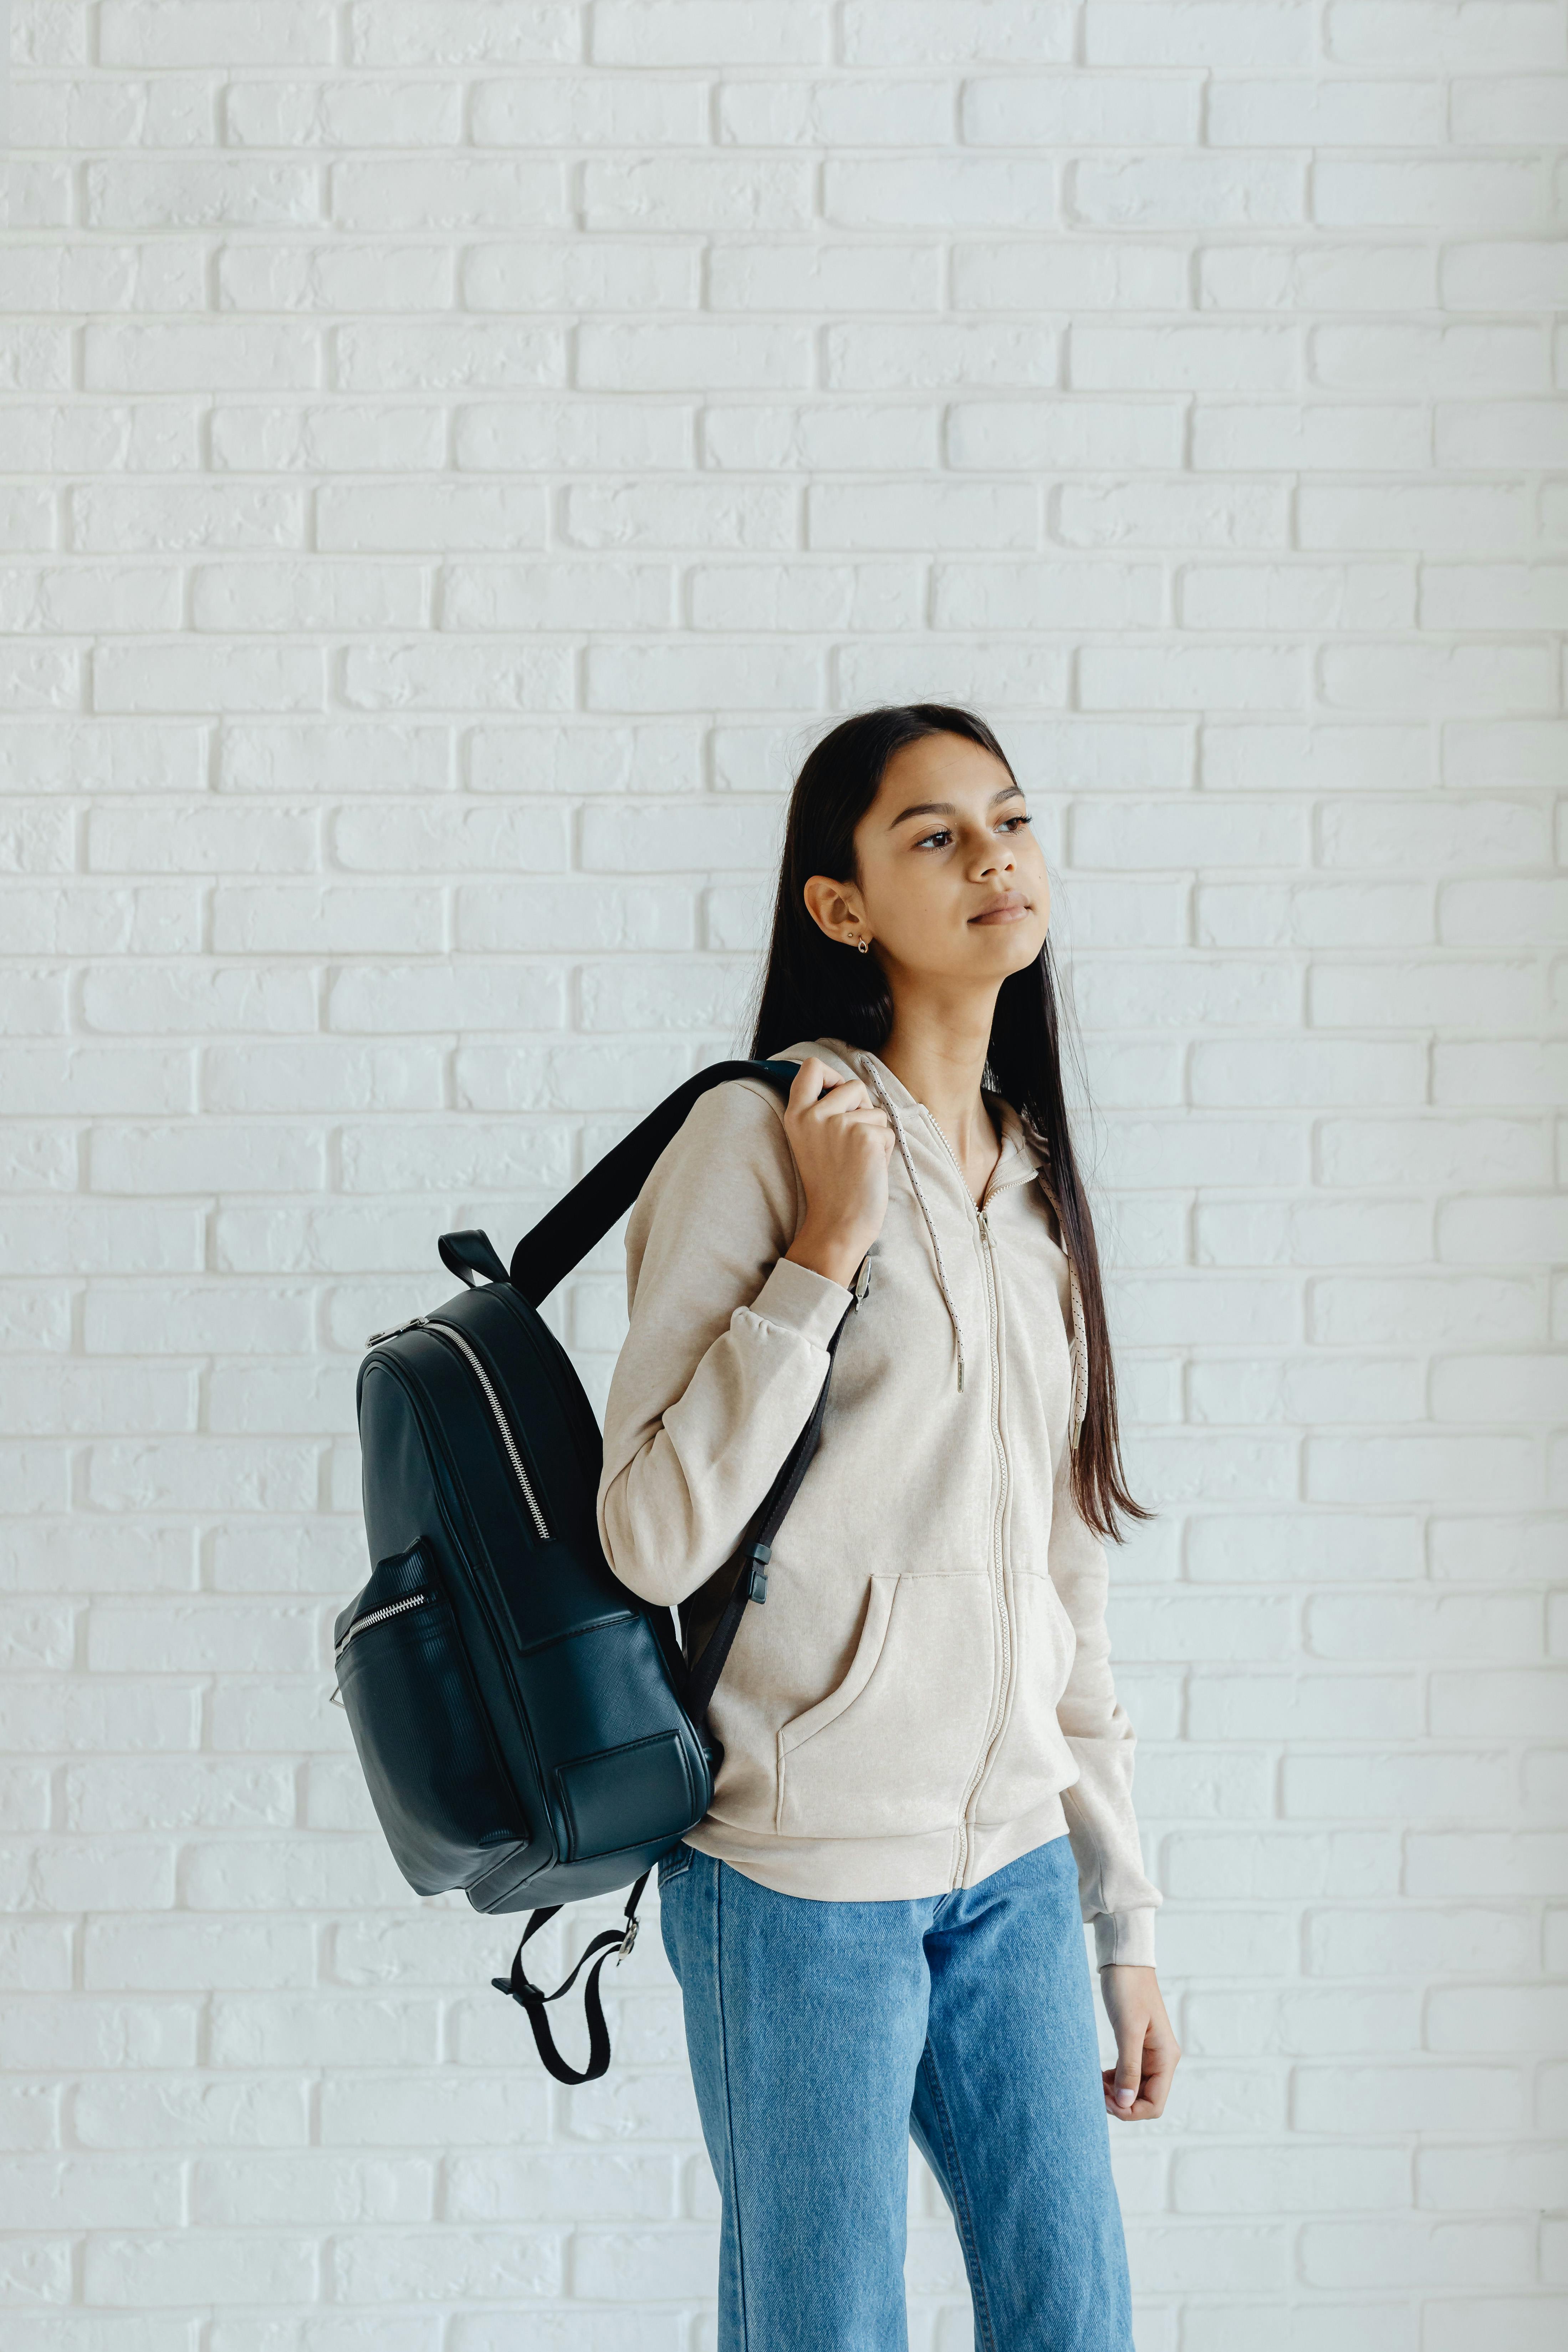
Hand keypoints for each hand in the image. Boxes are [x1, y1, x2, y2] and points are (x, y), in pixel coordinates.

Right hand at [781, 1056, 893, 1290]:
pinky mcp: (864, 1135)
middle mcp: (813, 1115)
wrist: (838, 1223)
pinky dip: (885, 1148)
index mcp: (796, 1115)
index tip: (837, 1097)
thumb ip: (825, 1112)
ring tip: (859, 1160)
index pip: (811, 1067)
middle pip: (853, 1084)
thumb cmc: (832, 1186)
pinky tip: (869, 1168)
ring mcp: (839, 1124)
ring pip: (875, 1109)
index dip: (831, 1076)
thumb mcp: (814, 1142)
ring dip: (875, 1132)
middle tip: (852, 1143)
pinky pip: (887, 1129)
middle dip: (862, 1109)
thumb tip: (853, 1088)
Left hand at [1099, 1965, 1179, 2121]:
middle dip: (1122, 2103)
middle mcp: (1162, 2059)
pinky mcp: (1137, 2047)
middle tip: (1096, 2092)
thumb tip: (1125, 2104)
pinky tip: (1100, 2076)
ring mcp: (1150, 2054)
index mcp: (1166, 2057)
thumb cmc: (1128, 1990)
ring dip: (1116, 2093)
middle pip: (1145, 2100)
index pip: (1155, 2103)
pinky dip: (1115, 2081)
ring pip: (1135, 2089)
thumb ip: (1128, 2068)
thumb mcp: (1128, 2030)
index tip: (1106, 2101)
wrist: (1125, 1961)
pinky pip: (1128, 2075)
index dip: (1131, 2110)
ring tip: (1095, 2083)